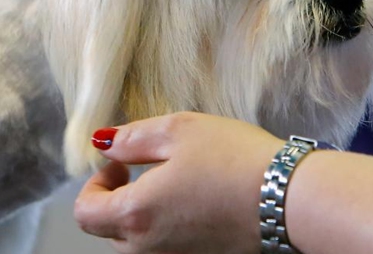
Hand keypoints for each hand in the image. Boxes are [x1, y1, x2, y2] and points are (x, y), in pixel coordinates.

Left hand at [73, 112, 283, 253]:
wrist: (287, 198)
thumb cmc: (235, 160)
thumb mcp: (179, 130)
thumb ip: (132, 137)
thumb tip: (104, 144)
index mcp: (136, 213)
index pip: (85, 212)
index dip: (94, 183)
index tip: (121, 163)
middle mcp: (150, 247)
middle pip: (109, 230)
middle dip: (118, 198)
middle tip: (147, 168)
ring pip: (138, 242)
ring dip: (143, 213)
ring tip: (177, 183)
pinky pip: (168, 247)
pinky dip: (170, 226)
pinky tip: (198, 200)